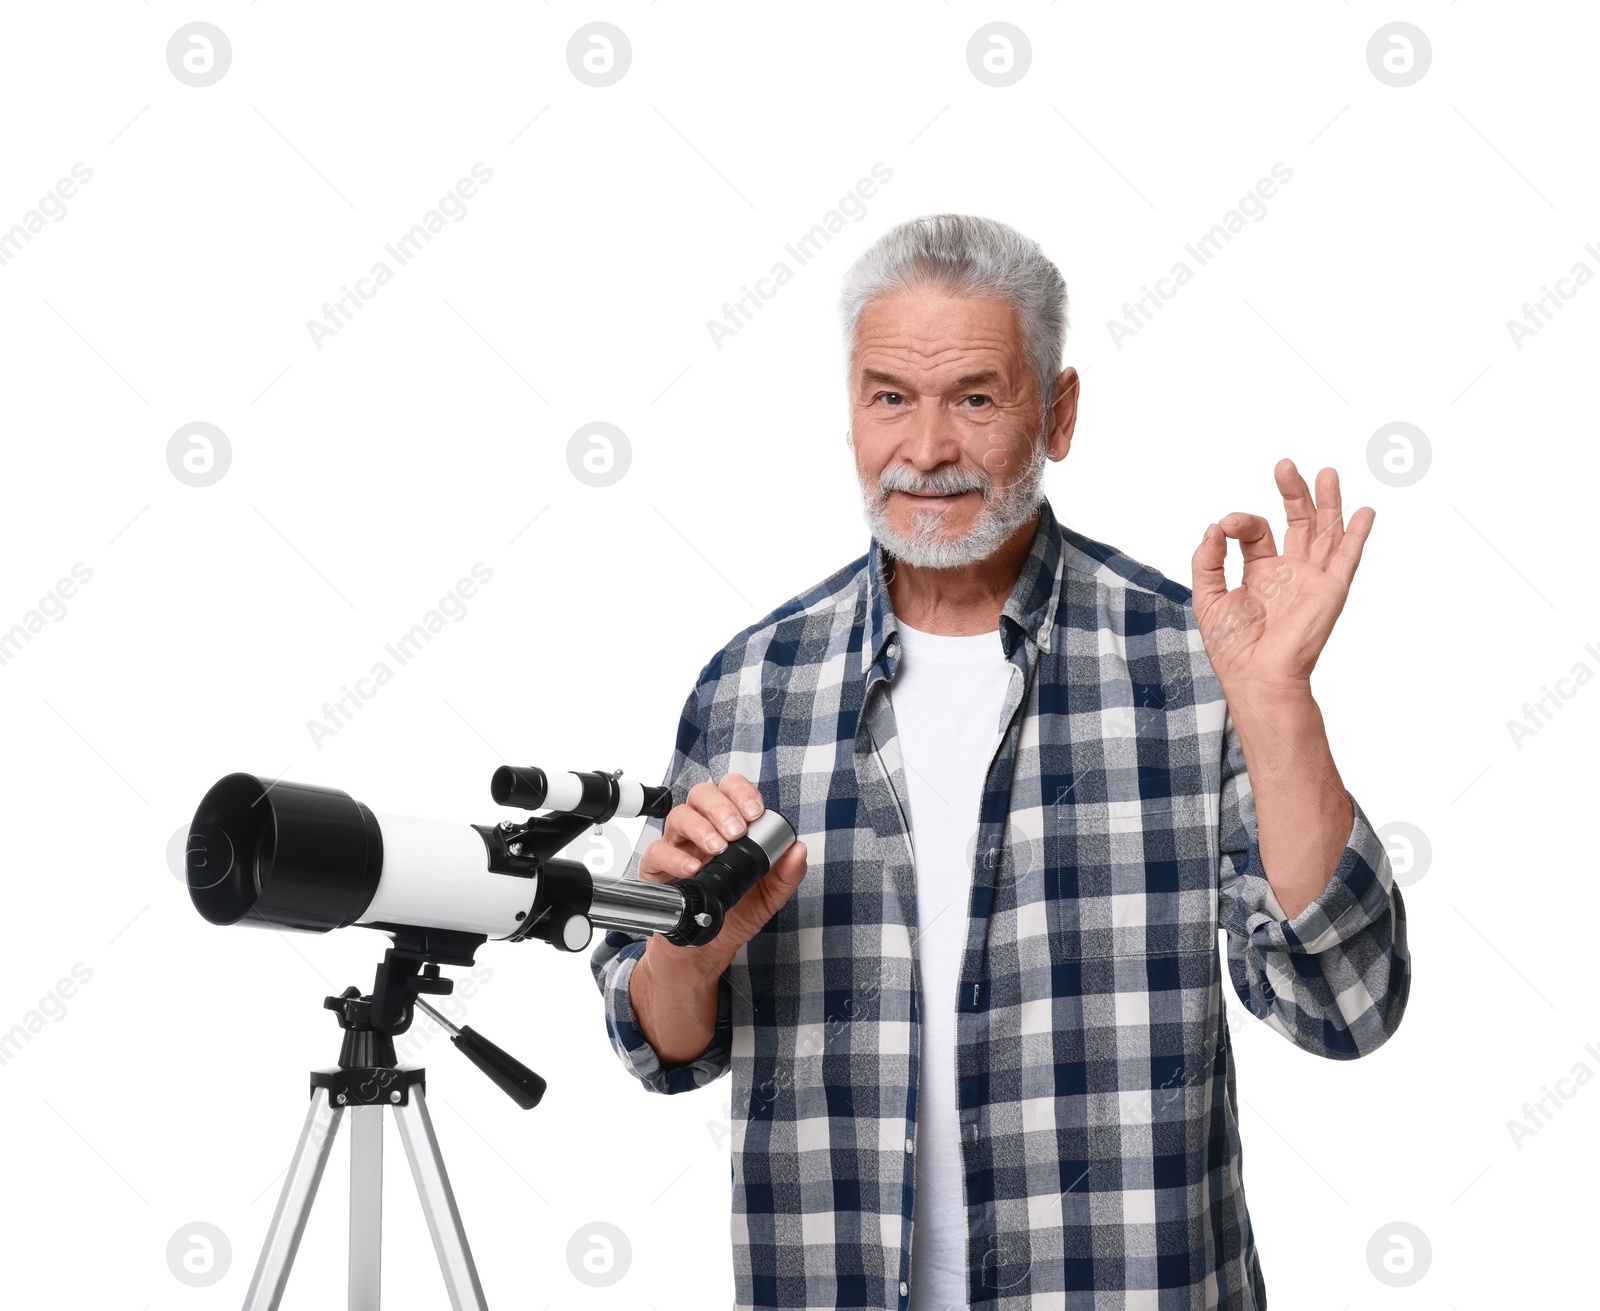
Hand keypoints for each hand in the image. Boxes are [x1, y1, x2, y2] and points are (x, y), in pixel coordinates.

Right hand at [637, 773, 807, 976]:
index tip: (754, 812)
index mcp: (729, 828)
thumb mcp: (769, 898)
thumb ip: (786, 875)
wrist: (709, 950)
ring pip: (679, 815)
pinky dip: (675, 857)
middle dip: (721, 808)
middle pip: (702, 794)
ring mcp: (678, 847)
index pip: (731, 790)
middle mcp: (702, 830)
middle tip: (737, 831)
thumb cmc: (736, 915)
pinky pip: (657, 851)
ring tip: (717, 849)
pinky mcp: (657, 869)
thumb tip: (798, 850)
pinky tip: (692, 869)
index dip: (742, 793)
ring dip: (701, 828)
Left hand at [1190, 458, 1373, 698]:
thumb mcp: (1207, 595)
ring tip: (1328, 473)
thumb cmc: (1232, 645)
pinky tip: (1364, 512)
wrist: (1256, 674)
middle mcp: (1290, 572)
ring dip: (1329, 502)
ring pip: (1326, 531)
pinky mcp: (1330, 589)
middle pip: (1298, 521)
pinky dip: (1358, 534)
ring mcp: (1312, 579)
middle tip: (1285, 465)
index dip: (1241, 521)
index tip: (1224, 525)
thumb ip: (1207, 559)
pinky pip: (1348, 557)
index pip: (1256, 532)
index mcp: (1261, 572)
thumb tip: (1214, 527)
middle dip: (1293, 492)